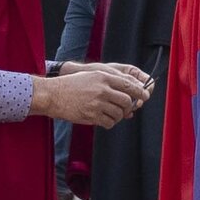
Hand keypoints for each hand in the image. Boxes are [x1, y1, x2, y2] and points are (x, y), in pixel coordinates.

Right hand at [34, 63, 150, 128]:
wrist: (53, 95)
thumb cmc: (72, 85)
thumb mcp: (91, 76)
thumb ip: (110, 83)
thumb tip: (128, 93)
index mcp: (103, 77)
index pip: (128, 84)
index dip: (140, 91)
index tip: (145, 96)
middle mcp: (102, 89)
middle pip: (127, 101)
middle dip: (129, 107)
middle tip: (125, 109)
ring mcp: (97, 103)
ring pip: (119, 113)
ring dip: (118, 116)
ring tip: (110, 114)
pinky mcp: (92, 115)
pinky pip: (109, 122)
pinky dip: (109, 123)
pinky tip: (103, 119)